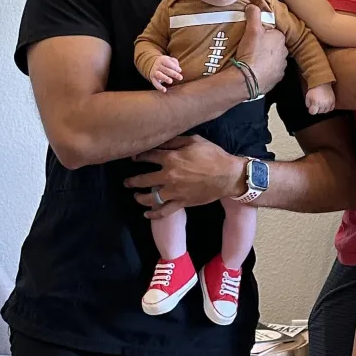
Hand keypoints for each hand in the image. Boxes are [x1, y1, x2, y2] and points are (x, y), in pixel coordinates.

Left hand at [125, 135, 242, 215]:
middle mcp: (169, 175)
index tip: (134, 158)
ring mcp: (174, 191)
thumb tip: (159, 140)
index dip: (138, 157)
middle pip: (143, 179)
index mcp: (171, 158)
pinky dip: (154, 215)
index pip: (148, 156)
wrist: (228, 175)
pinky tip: (147, 214)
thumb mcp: (194, 140)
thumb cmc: (213, 155)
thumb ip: (175, 141)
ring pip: (150, 198)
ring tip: (136, 196)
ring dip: (140, 198)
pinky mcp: (182, 202)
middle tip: (127, 182)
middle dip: (132, 181)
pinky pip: (164, 211)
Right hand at [148, 54, 182, 90]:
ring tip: (171, 81)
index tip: (180, 70)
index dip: (174, 66)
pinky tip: (164, 90)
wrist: (152, 65)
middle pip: (165, 69)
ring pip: (159, 75)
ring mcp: (154, 72)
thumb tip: (178, 69)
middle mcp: (157, 66)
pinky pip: (155, 83)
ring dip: (165, 78)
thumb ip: (174, 62)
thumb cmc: (165, 63)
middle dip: (173, 74)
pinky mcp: (153, 79)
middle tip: (180, 77)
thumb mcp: (169, 60)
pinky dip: (159, 87)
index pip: (168, 62)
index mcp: (162, 60)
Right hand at [235, 1, 287, 93]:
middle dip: (266, 46)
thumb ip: (254, 15)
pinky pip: (271, 71)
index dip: (264, 32)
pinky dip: (265, 70)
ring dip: (266, 58)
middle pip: (274, 46)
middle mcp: (284, 53)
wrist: (247, 79)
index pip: (274, 32)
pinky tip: (255, 70)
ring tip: (252, 59)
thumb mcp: (252, 30)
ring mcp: (281, 67)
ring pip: (273, 59)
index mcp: (281, 39)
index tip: (254, 35)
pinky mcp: (276, 79)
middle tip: (252, 47)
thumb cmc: (251, 53)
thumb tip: (253, 5)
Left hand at [305, 83, 334, 114]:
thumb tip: (310, 108)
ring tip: (321, 104)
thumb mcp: (307, 96)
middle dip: (317, 109)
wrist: (322, 83)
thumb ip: (308, 104)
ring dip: (323, 109)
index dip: (311, 110)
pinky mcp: (333, 101)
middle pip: (319, 112)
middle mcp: (323, 104)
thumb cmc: (314, 90)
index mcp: (316, 103)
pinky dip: (328, 108)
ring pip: (325, 111)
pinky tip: (326, 105)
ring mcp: (329, 103)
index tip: (312, 108)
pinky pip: (331, 109)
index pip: (313, 112)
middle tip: (316, 104)